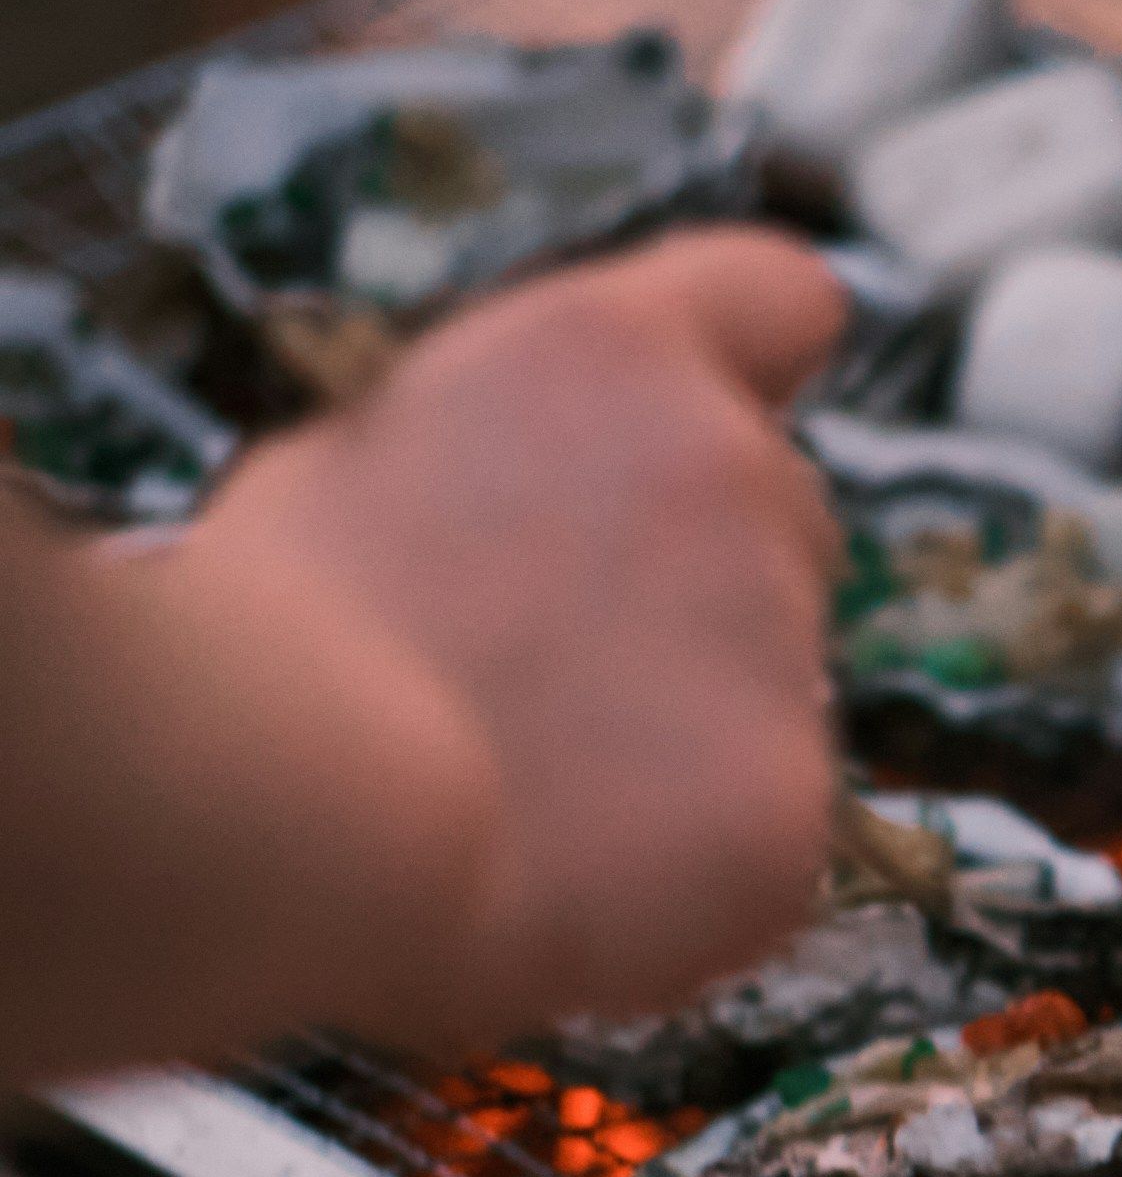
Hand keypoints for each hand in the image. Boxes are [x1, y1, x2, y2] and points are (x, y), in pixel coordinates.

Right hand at [143, 232, 853, 1048]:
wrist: (281, 815)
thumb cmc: (263, 635)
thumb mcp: (359, 464)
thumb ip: (502, 458)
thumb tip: (540, 505)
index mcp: (608, 357)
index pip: (779, 295)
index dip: (756, 362)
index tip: (724, 411)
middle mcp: (734, 473)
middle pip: (785, 519)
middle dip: (706, 583)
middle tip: (556, 668)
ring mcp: (788, 643)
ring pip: (781, 690)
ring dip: (693, 731)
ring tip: (527, 789)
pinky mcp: (803, 806)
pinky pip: (768, 838)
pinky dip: (694, 869)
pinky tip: (567, 881)